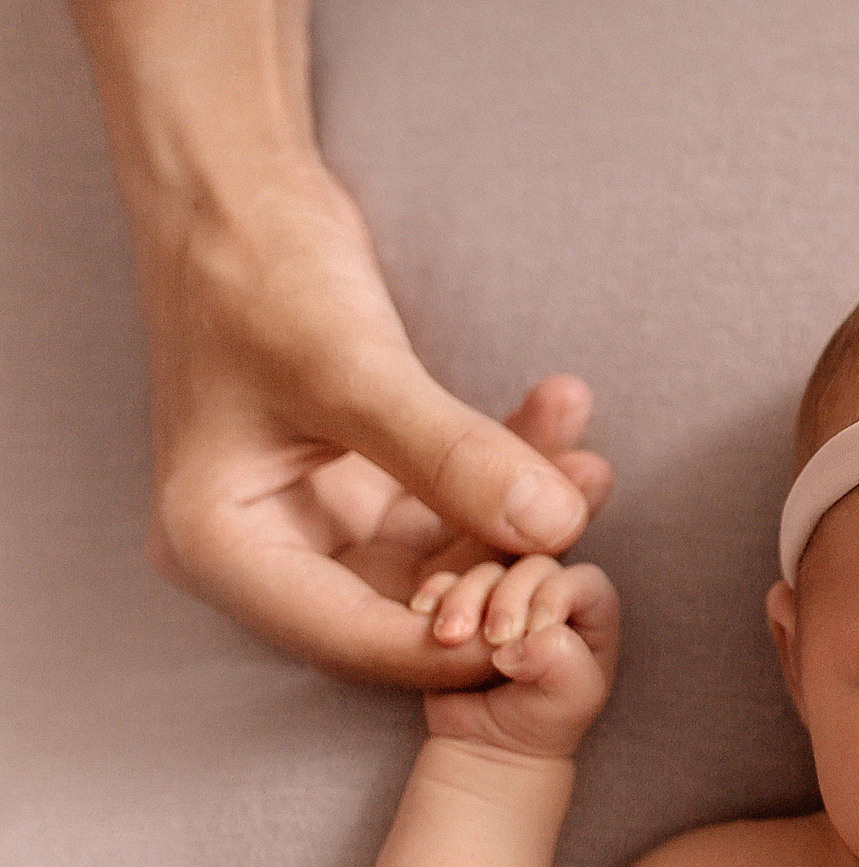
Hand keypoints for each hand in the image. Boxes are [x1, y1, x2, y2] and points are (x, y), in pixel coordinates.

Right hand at [133, 160, 612, 687]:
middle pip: (408, 607)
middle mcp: (268, 550)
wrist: (237, 187)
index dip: (457, 644)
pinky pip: (452, 500)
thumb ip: (448, 455)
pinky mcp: (365, 482)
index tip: (549, 621)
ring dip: (520, 513)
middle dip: (501, 569)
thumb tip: (552, 526)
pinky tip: (566, 421)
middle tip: (579, 528)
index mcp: (223, 549)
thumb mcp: (350, 369)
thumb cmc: (255, 268)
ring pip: (443, 552)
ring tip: (591, 468)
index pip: (353, 638)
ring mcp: (319, 517)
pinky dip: (509, 467)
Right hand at [413, 556, 621, 760]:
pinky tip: (425, 615)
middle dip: (510, 598)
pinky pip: (449, 581)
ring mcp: (506, 603)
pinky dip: (436, 593)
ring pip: (488, 574)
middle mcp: (551, 602)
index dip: (557, 595)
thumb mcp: (571, 701)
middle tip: (495, 640)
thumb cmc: (541, 724)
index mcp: (591, 617)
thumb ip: (565, 663)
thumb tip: (529, 637)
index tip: (533, 631)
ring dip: (466, 598)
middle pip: (534, 568)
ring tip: (452, 639)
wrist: (486, 746)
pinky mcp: (466, 610)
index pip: (584, 580)